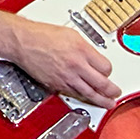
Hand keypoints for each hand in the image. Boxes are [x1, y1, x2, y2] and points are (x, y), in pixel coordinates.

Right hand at [0, 12, 119, 108]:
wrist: (23, 42)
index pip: (106, 67)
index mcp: (82, 50)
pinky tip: (87, 100)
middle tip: (116, 93)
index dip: (109, 71)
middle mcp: (76, 65)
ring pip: (89, 93)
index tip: (108, 71)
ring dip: (101, 100)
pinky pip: (74, 94)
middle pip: (101, 83)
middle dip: (111, 90)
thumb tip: (93, 56)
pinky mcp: (56, 85)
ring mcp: (66, 77)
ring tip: (108, 104)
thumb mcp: (70, 34)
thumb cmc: (42, 35)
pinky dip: (83, 98)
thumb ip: (85, 47)